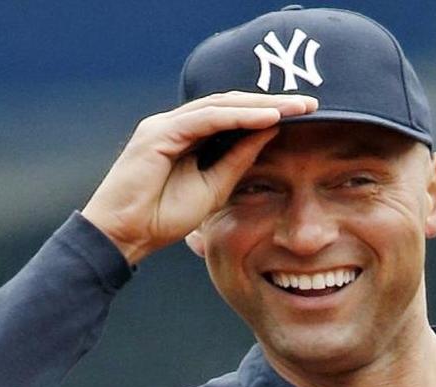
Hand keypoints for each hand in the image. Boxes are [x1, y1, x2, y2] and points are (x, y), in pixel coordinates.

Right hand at [81, 92, 318, 264]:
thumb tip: (270, 131)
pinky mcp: (159, 134)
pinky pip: (207, 118)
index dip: (268, 112)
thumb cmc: (162, 217)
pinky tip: (267, 118)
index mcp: (187, 136)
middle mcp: (176, 124)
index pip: (233, 115)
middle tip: (311, 103)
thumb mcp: (214, 187)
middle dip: (272, 102)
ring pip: (222, 105)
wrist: (124, 235)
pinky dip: (239, 116)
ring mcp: (165, 125)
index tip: (305, 115)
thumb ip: (238, 159)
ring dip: (262, 105)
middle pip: (231, 103)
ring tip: (296, 107)